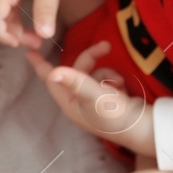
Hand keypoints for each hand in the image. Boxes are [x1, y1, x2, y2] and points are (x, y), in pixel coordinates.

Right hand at [0, 0, 73, 50]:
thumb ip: (46, 10)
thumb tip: (45, 36)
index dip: (1, 34)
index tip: (17, 45)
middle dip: (11, 35)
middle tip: (36, 44)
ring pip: (0, 16)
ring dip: (15, 30)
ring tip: (38, 40)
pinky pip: (5, 10)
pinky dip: (16, 22)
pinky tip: (32, 29)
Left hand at [25, 41, 154, 155]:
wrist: (142, 126)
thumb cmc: (114, 114)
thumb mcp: (93, 95)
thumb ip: (75, 81)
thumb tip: (53, 73)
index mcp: (69, 103)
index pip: (50, 80)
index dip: (40, 65)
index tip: (29, 51)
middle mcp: (79, 101)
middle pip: (78, 70)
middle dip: (92, 58)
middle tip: (106, 46)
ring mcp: (94, 99)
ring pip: (95, 72)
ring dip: (107, 74)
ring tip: (118, 86)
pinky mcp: (109, 97)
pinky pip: (107, 78)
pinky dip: (115, 79)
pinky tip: (123, 89)